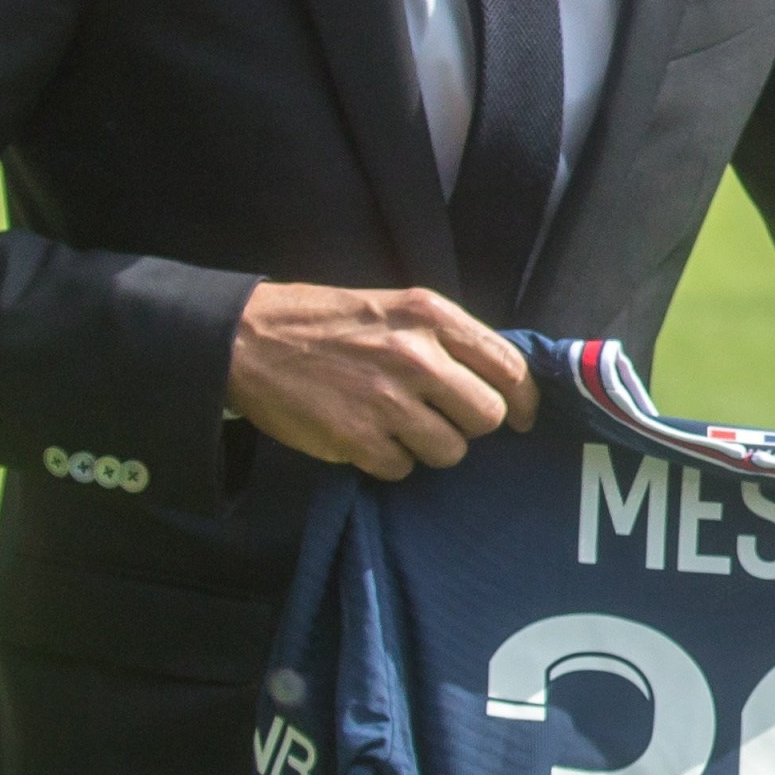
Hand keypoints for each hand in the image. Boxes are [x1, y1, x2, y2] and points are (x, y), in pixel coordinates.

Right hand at [227, 282, 535, 479]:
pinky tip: (368, 435)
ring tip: (399, 425)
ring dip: (430, 446)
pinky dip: (390, 460)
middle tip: (444, 418)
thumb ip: (448, 338)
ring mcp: (388, 400)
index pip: (509, 367)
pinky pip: (402, 468)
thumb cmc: (327, 322)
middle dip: (470, 424)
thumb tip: (498, 379)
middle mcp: (417, 356)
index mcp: (431, 316)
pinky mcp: (358, 438)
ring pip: (450, 450)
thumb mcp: (397, 306)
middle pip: (487, 416)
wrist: (250, 340)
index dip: (524, 399)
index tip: (522, 417)